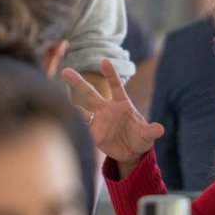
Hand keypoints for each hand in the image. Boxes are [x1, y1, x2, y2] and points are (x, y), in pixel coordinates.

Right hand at [61, 59, 163, 174]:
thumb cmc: (140, 139)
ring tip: (54, 95)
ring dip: (71, 100)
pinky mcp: (93, 132)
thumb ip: (151, 131)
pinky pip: (82, 125)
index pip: (115, 85)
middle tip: (65, 71)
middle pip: (90, 93)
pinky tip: (62, 116)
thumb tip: (160, 128)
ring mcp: (98, 120)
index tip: (104, 60)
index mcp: (122, 104)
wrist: (131, 153)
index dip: (110, 73)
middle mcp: (107, 108)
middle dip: (78, 82)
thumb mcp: (147, 135)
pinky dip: (74, 122)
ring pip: (82, 107)